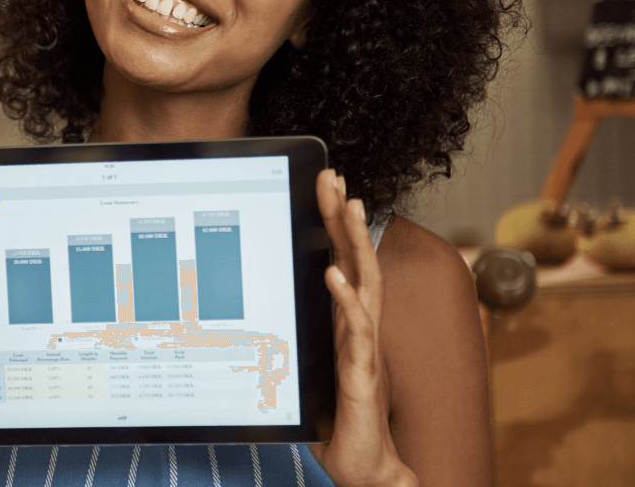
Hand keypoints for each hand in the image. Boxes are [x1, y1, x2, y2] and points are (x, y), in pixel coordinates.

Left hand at [308, 170, 417, 486]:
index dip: (335, 220)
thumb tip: (269, 296)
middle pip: (356, 258)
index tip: (324, 183)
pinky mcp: (361, 373)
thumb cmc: (337, 415)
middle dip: (343, 215)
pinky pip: (356, 331)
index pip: (341, 258)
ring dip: (355, 243)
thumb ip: (300, 330)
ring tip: (349, 206)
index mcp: (344, 320)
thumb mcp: (309, 362)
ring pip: (365, 283)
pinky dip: (345, 301)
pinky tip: (333, 276)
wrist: (364, 465)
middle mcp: (358, 326)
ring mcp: (364, 348)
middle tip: (333, 176)